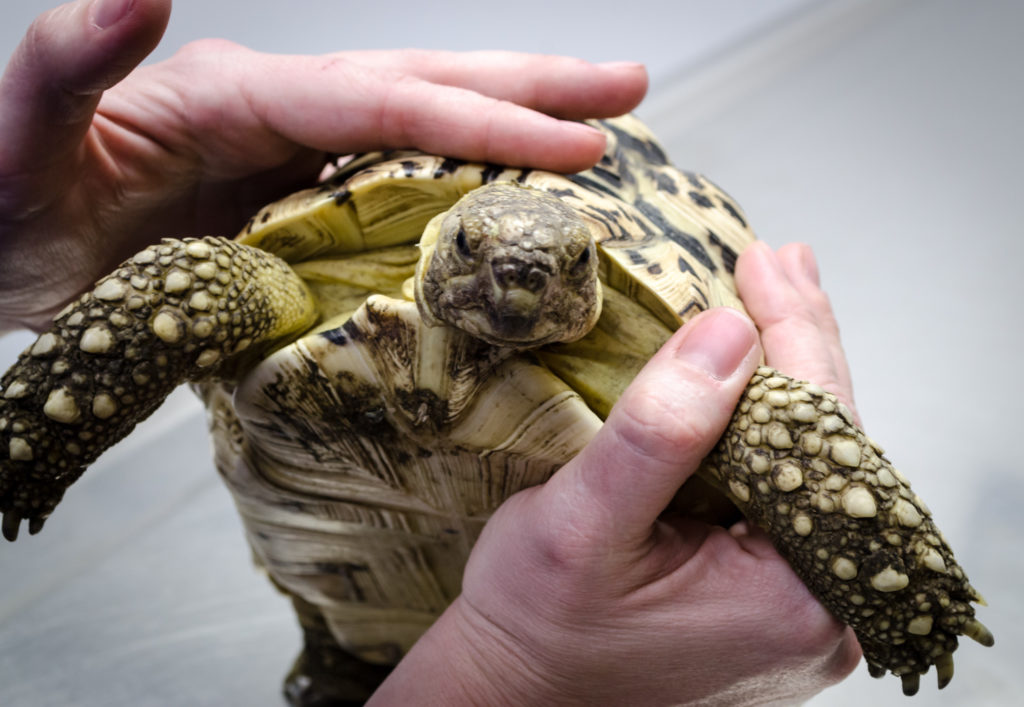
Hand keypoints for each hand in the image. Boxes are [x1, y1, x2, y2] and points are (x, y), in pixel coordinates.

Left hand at [0, 0, 646, 331]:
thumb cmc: (2, 205)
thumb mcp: (18, 139)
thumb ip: (69, 64)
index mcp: (234, 96)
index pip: (379, 102)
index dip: (481, 118)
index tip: (577, 142)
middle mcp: (276, 112)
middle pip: (424, 86)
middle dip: (530, 87)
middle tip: (629, 85)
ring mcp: (290, 159)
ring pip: (422, 129)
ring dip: (513, 125)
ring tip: (598, 127)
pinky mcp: (291, 204)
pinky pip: (393, 191)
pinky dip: (461, 187)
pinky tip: (505, 199)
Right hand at [369, 242, 862, 705]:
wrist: (515, 692)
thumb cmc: (536, 625)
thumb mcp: (583, 525)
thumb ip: (658, 437)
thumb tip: (731, 334)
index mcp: (797, 598)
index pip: (826, 441)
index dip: (802, 339)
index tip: (772, 265)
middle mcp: (819, 606)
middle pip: (832, 448)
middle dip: (801, 347)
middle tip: (778, 263)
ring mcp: (797, 599)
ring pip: (807, 462)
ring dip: (783, 376)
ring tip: (770, 296)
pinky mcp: (767, 588)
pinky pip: (779, 486)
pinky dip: (762, 421)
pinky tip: (749, 373)